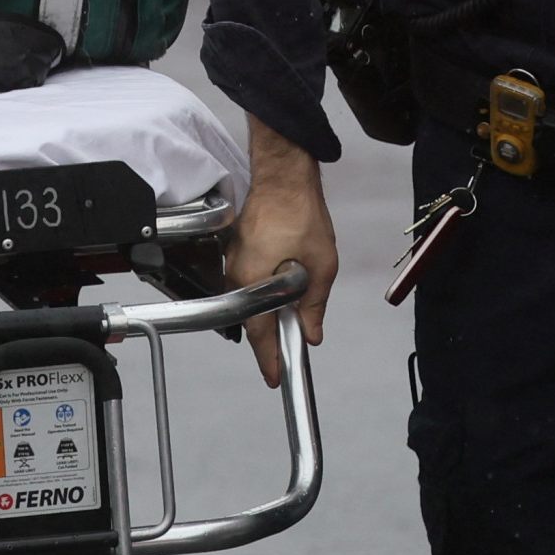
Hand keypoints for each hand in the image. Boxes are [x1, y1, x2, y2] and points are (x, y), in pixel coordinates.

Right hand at [228, 123, 335, 388]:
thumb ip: (314, 304)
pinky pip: (247, 282)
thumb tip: (311, 333)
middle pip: (250, 320)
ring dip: (265, 314)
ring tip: (287, 324)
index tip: (274, 378)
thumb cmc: (300, 214)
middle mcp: (236, 276)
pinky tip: (281, 293)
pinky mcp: (237, 250)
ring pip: (248, 301)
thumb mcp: (321, 265)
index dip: (268, 359)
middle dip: (267, 339)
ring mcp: (233, 262)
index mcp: (253, 284)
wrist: (283, 176)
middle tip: (284, 356)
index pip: (258, 334)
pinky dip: (261, 294)